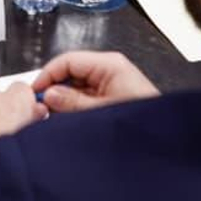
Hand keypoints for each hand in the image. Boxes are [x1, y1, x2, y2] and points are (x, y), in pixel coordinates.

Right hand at [33, 51, 159, 113]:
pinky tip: (69, 119)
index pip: (67, 60)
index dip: (48, 75)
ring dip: (66, 100)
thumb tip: (49, 95)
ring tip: (55, 117)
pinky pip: (87, 96)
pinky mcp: (113, 96)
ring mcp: (112, 82)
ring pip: (77, 86)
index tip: (35, 92)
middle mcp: (110, 69)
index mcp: (109, 64)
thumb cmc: (141, 119)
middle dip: (56, 89)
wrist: (166, 140)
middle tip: (42, 107)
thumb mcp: (99, 111)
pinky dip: (76, 107)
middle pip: (71, 72)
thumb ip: (72, 102)